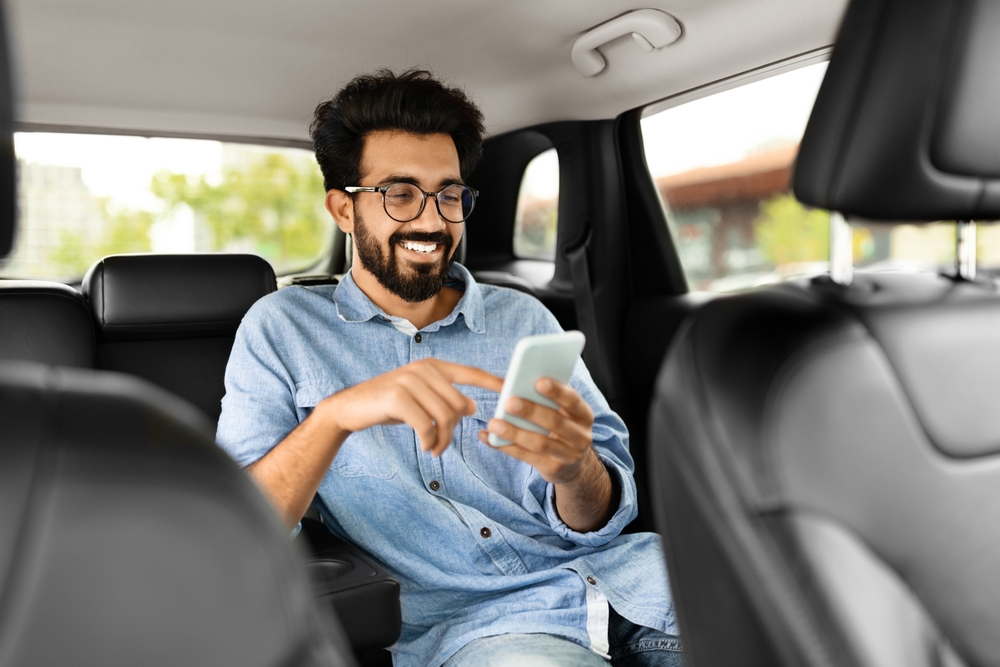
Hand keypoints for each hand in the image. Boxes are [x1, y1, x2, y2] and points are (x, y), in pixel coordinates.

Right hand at [322, 359, 502, 456]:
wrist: (351, 407)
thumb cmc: (389, 404)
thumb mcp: (420, 398)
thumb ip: (445, 398)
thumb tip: (472, 407)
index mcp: (434, 366)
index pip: (471, 373)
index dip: (493, 382)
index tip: (512, 390)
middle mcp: (424, 369)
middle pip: (459, 405)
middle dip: (454, 431)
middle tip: (442, 446)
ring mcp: (410, 381)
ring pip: (445, 416)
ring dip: (442, 440)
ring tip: (434, 449)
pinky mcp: (398, 397)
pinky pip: (427, 426)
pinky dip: (429, 441)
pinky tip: (425, 447)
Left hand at [478, 377, 596, 484]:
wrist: (573, 466)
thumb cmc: (561, 429)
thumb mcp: (563, 414)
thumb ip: (546, 401)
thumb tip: (513, 384)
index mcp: (583, 415)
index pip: (572, 401)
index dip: (557, 392)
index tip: (539, 382)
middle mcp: (580, 436)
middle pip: (555, 422)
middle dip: (531, 411)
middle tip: (509, 402)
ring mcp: (569, 455)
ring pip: (539, 443)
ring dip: (514, 432)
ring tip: (493, 423)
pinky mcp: (553, 469)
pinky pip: (527, 457)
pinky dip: (506, 447)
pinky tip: (489, 438)